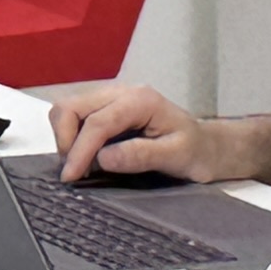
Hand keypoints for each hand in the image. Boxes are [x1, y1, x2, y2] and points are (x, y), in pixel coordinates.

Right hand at [50, 79, 217, 183]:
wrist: (204, 146)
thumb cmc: (195, 153)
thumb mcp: (176, 157)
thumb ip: (141, 155)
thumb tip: (103, 159)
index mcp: (140, 100)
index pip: (97, 122)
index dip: (80, 150)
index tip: (70, 178)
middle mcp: (120, 91)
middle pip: (71, 106)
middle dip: (65, 141)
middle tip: (75, 172)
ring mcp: (110, 97)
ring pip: (67, 109)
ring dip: (65, 138)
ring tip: (81, 166)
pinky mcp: (103, 107)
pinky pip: (74, 117)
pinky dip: (71, 137)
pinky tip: (86, 157)